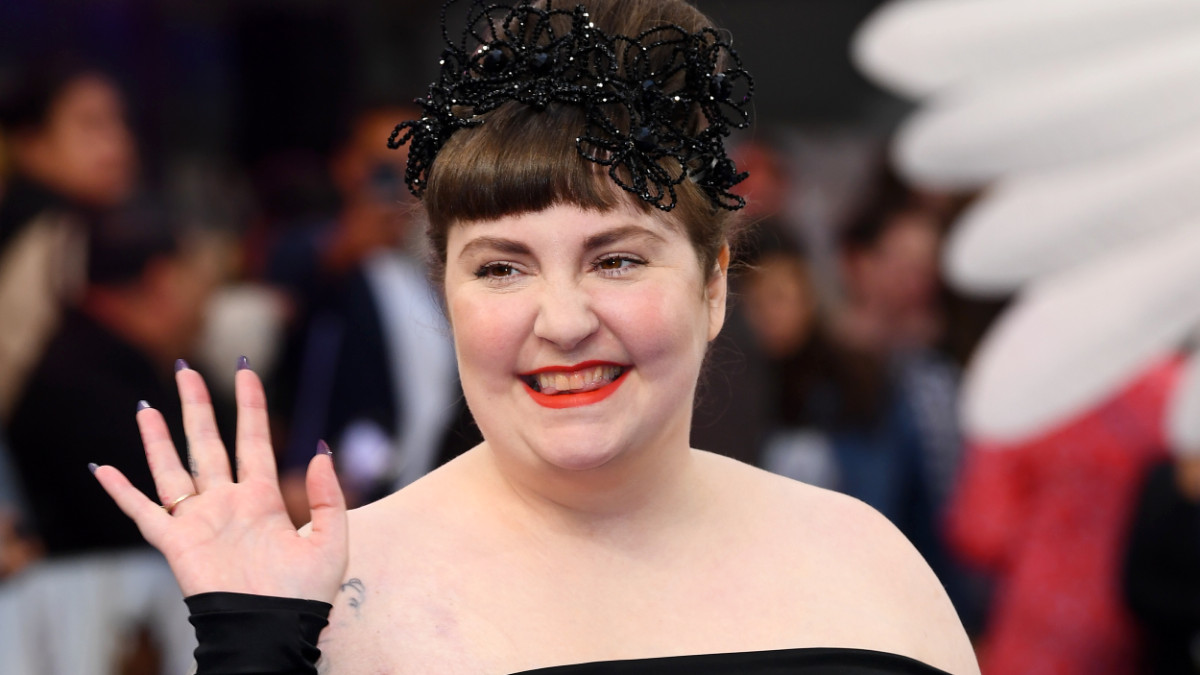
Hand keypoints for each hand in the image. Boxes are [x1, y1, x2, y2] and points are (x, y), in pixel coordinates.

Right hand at [92, 362, 347, 602]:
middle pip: (207, 444)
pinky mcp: (176, 544)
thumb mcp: (331, 540)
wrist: (272, 631)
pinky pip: (144, 513)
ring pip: (173, 470)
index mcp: (263, 499)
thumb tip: (319, 451)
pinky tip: (103, 469)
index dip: (249, 405)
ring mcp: (200, 522)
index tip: (244, 370)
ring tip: (146, 406)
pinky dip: (121, 493)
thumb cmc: (304, 594)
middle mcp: (228, 503)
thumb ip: (328, 496)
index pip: (253, 439)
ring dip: (158, 439)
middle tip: (186, 369)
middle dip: (197, 407)